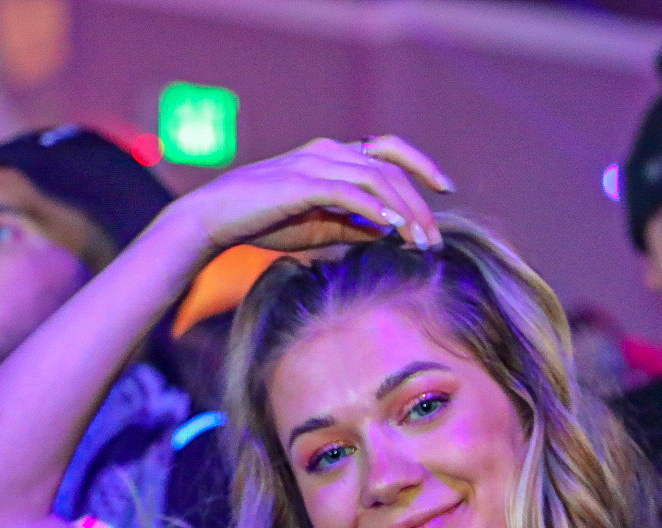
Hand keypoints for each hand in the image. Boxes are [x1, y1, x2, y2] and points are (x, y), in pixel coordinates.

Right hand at [164, 135, 453, 257]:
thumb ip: (354, 225)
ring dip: (404, 211)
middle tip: (435, 239)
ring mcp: (315, 163)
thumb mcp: (320, 227)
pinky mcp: (301, 182)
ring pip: (376, 179)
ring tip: (418, 241)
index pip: (388, 151)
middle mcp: (327, 151)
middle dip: (419, 203)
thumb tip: (390, 232)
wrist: (216, 218)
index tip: (445, 189)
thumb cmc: (264, 223)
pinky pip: (349, 192)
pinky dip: (375, 208)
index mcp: (333, 155)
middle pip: (390, 168)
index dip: (421, 165)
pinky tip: (392, 227)